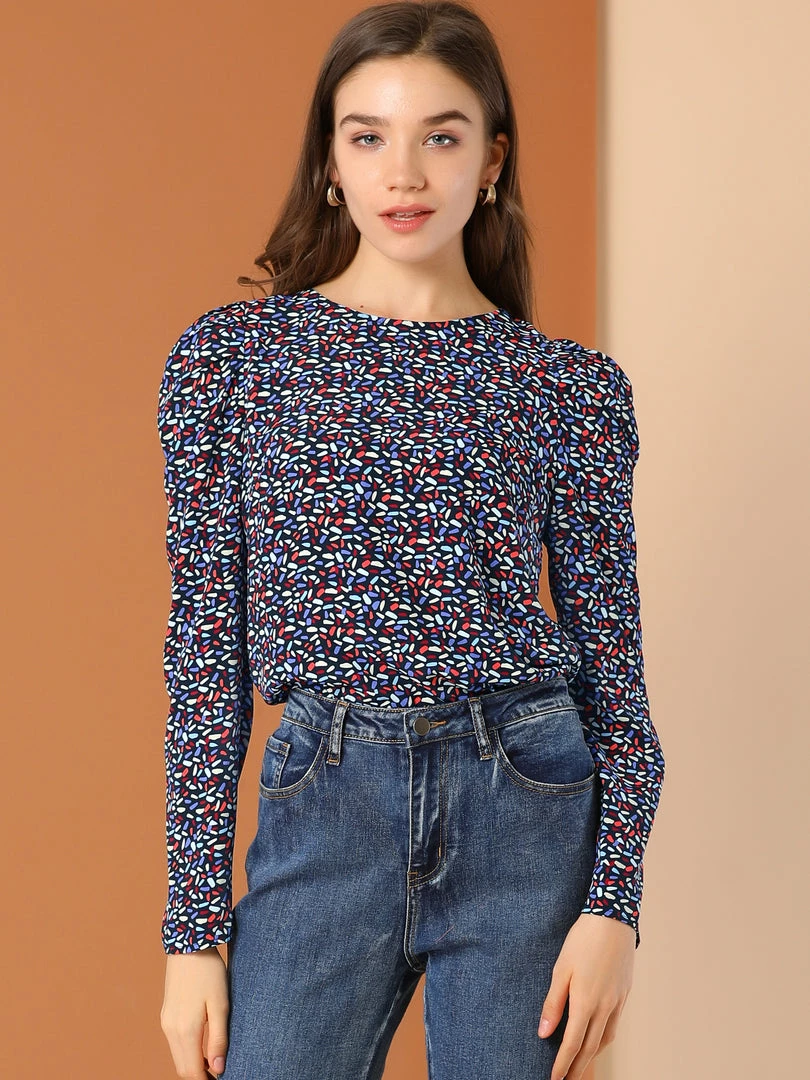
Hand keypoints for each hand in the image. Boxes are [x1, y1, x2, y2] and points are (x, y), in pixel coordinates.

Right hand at [160, 945, 229, 1078]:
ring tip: (213, 1061)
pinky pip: (174, 1044)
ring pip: (177, 1057)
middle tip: (218, 1073)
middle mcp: (171, 1030)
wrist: (188, 945)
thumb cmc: (209, 972)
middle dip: (198, 1076)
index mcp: (186, 1030)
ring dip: (192, 1065)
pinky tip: (201, 1045)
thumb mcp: (221, 1004)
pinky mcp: (166, 1014)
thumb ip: (218, 1038)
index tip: (220, 1079)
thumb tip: (218, 1068)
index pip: (192, 1072)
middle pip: (182, 1068)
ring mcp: (166, 1022)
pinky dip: (186, 1052)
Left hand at [537, 913, 634, 1079]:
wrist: (613, 920)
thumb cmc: (582, 941)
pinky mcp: (624, 994)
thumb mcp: (561, 969)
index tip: (553, 1079)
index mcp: (586, 1002)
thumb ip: (553, 1003)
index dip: (562, 1065)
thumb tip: (544, 1033)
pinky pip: (614, 1025)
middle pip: (590, 1048)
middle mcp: (604, 1007)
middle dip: (577, 1068)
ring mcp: (617, 1002)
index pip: (572, 1044)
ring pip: (605, 1039)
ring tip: (580, 1067)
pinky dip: (604, 1039)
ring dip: (592, 1057)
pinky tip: (597, 1039)